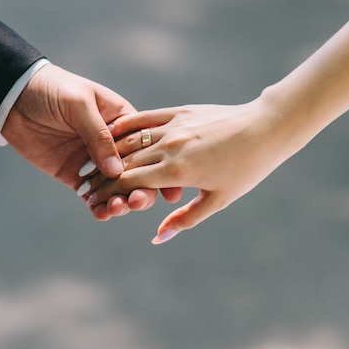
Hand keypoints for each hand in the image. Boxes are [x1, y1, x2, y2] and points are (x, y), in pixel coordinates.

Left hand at [1, 63, 157, 217]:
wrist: (15, 97)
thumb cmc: (54, 90)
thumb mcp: (80, 104)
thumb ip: (98, 135)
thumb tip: (116, 171)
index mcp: (124, 123)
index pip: (148, 148)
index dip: (160, 169)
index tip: (170, 189)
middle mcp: (113, 145)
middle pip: (136, 173)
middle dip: (141, 190)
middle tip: (136, 201)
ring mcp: (94, 162)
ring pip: (116, 188)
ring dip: (120, 201)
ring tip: (116, 208)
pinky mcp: (75, 175)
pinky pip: (92, 196)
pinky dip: (98, 207)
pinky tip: (101, 214)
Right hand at [87, 94, 303, 242]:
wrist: (266, 128)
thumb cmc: (247, 169)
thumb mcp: (218, 200)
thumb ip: (185, 218)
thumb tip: (157, 238)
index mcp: (178, 172)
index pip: (130, 183)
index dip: (107, 193)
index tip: (91, 200)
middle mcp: (170, 147)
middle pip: (124, 163)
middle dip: (101, 176)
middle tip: (82, 185)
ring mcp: (174, 126)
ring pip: (131, 140)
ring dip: (108, 153)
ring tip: (90, 162)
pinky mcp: (180, 111)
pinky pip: (145, 117)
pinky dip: (126, 125)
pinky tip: (111, 131)